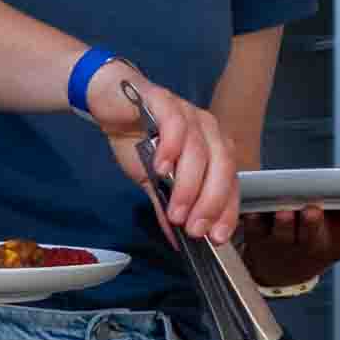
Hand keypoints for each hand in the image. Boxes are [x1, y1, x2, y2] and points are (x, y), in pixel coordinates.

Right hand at [84, 63, 235, 240]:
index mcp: (213, 148)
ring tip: (176, 211)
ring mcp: (188, 113)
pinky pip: (175, 125)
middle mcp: (208, 130)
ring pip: (199, 151)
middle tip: (195, 228)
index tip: (217, 236)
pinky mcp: (164, 100)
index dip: (226, 210)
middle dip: (210, 202)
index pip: (230, 182)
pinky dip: (171, 148)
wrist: (110, 102)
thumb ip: (166, 203)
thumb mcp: (151, 179)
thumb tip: (176, 238)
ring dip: (189, 185)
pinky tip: (161, 169)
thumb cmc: (136, 138)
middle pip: (221, 167)